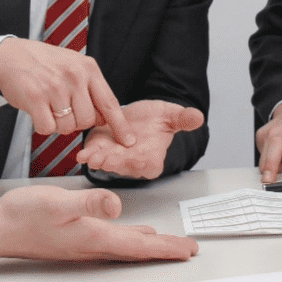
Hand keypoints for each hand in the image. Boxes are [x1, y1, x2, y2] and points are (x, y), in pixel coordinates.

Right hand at [0, 37, 129, 141]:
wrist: (10, 55)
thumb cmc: (44, 64)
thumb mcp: (74, 66)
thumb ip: (91, 89)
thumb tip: (106, 118)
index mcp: (88, 68)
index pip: (110, 103)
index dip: (119, 126)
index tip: (127, 141)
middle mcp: (74, 76)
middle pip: (87, 121)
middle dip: (77, 122)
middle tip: (64, 110)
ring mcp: (55, 87)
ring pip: (67, 127)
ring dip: (58, 124)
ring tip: (50, 107)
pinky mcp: (35, 97)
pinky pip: (47, 128)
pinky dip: (43, 126)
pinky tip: (38, 111)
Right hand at [0, 185, 198, 261]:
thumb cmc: (23, 215)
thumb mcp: (57, 202)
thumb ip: (88, 204)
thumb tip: (117, 207)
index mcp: (94, 236)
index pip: (139, 245)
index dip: (166, 248)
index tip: (188, 250)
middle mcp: (92, 245)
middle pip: (137, 249)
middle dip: (165, 250)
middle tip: (188, 250)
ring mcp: (83, 243)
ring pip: (126, 246)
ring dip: (149, 246)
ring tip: (169, 245)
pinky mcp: (75, 238)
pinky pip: (112, 241)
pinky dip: (130, 239)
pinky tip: (133, 234)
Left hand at [77, 100, 203, 179]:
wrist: (135, 115)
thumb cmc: (154, 119)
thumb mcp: (170, 115)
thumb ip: (182, 118)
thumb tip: (198, 117)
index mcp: (152, 158)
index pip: (148, 164)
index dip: (141, 162)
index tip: (137, 158)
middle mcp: (132, 163)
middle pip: (124, 166)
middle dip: (115, 163)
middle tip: (107, 159)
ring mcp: (114, 159)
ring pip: (106, 162)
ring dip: (98, 160)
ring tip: (92, 157)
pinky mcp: (99, 151)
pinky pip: (92, 155)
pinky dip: (87, 155)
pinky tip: (82, 154)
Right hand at [256, 95, 281, 183]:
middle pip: (276, 149)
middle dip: (271, 166)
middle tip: (269, 181)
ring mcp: (273, 132)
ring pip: (265, 155)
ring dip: (268, 168)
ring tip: (274, 174)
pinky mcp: (262, 134)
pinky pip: (262, 153)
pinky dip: (267, 159)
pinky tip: (277, 155)